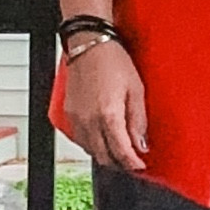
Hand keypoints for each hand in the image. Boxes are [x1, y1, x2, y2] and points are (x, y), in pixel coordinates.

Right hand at [62, 39, 148, 170]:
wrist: (89, 44)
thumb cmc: (112, 61)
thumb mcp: (136, 89)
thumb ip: (138, 120)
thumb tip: (141, 144)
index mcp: (108, 114)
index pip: (120, 151)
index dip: (132, 163)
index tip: (140, 166)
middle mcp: (89, 120)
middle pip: (104, 157)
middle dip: (119, 163)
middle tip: (132, 161)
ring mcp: (76, 118)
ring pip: (91, 151)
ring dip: (106, 155)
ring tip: (119, 150)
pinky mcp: (69, 114)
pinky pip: (80, 140)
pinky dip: (93, 145)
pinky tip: (103, 138)